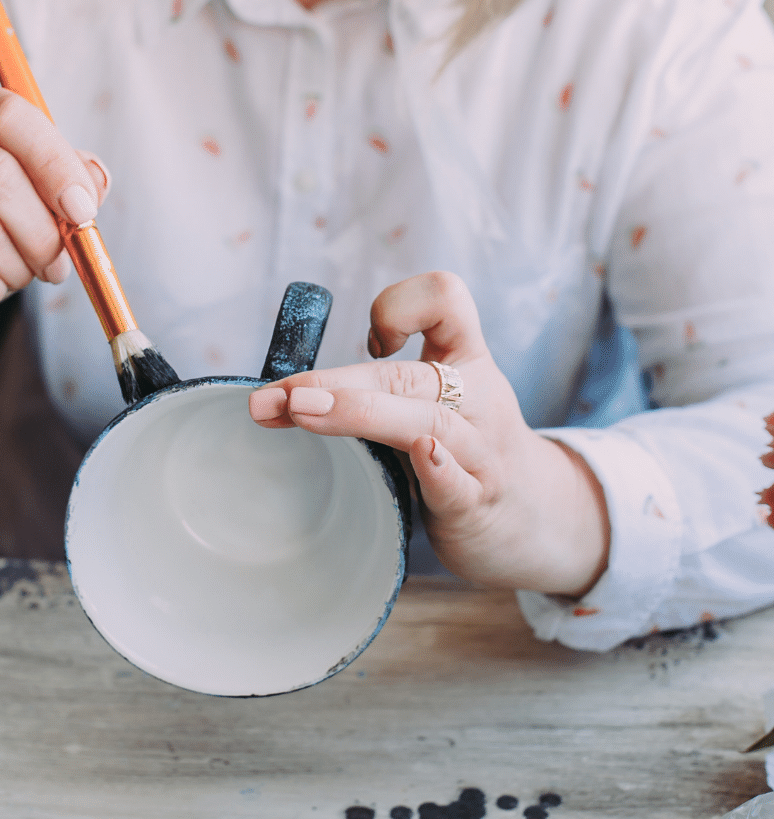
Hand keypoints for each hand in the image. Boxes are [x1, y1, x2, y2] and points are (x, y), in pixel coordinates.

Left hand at [249, 272, 608, 596]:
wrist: (539, 519)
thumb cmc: (466, 450)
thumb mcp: (439, 400)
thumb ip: (383, 386)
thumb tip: (286, 392)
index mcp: (466, 361)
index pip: (445, 299)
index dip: (400, 306)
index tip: (373, 343)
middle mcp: (478, 397)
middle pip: (409, 373)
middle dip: (337, 381)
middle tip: (277, 396)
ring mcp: (482, 451)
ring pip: (427, 420)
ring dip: (359, 413)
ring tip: (304, 413)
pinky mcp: (479, 502)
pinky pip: (460, 482)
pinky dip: (436, 468)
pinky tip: (418, 457)